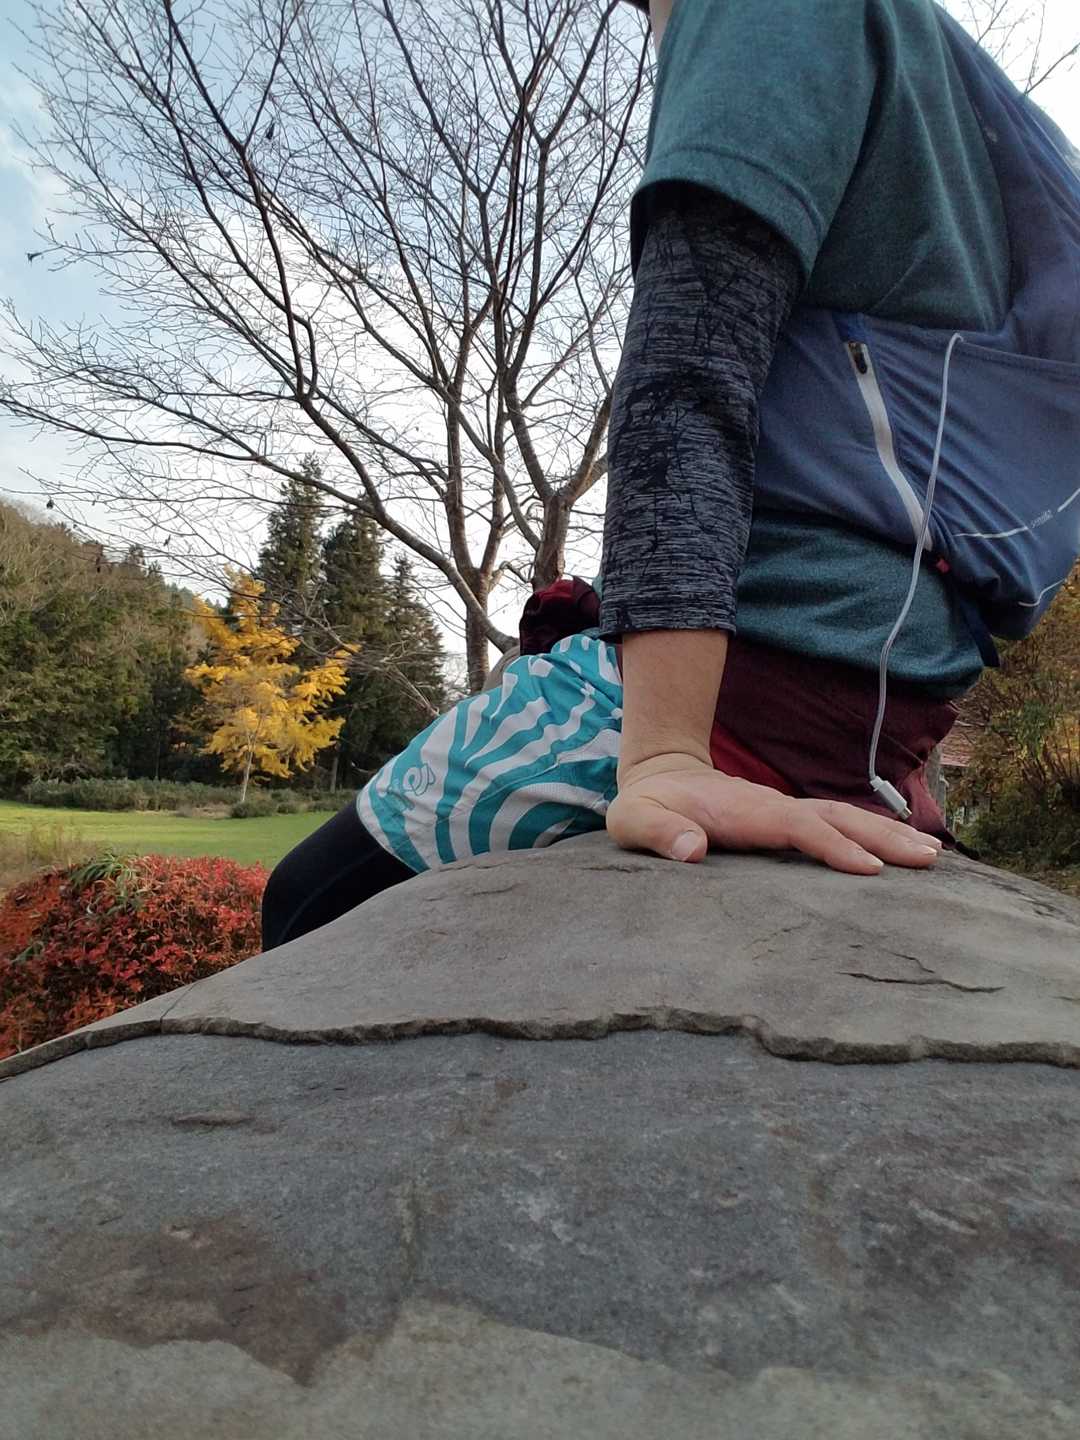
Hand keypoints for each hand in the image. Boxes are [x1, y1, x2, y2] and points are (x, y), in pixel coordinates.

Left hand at [607, 753, 942, 875]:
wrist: (658, 776)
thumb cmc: (646, 806)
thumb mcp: (635, 821)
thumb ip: (660, 835)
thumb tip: (692, 851)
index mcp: (744, 812)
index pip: (797, 827)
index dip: (832, 845)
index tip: (869, 868)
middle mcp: (773, 808)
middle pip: (836, 817)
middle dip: (882, 837)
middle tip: (930, 859)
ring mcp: (784, 812)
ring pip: (843, 818)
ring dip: (887, 835)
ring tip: (932, 856)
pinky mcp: (787, 821)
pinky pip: (836, 827)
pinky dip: (871, 836)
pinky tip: (901, 852)